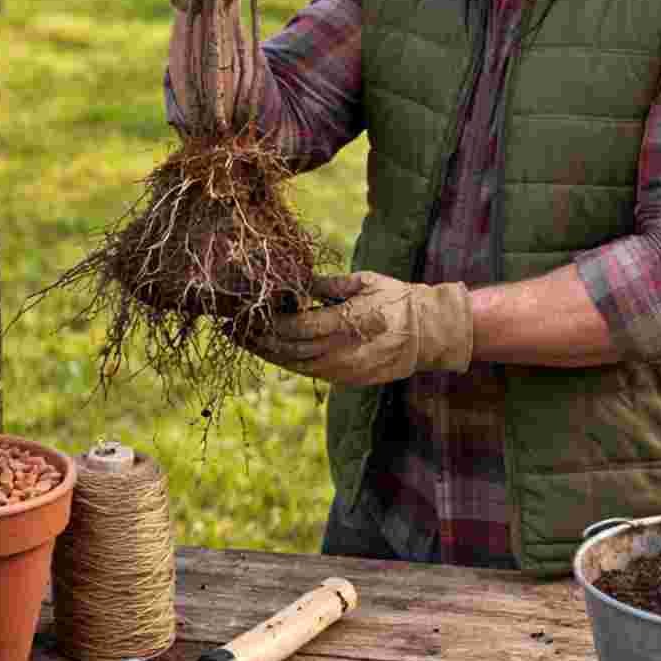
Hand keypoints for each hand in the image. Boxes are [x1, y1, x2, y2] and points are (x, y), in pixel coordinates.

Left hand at [248, 272, 473, 386]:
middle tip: (230, 327)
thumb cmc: (397, 299)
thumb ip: (327, 285)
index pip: (297, 327)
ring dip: (266, 353)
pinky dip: (286, 362)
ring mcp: (344, 370)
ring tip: (243, 340)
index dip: (268, 322)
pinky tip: (271, 351)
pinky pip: (309, 372)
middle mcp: (342, 352)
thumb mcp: (364, 282)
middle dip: (258, 339)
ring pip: (295, 365)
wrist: (430, 333)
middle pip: (289, 350)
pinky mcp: (347, 379)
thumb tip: (295, 280)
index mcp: (347, 324)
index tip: (246, 310)